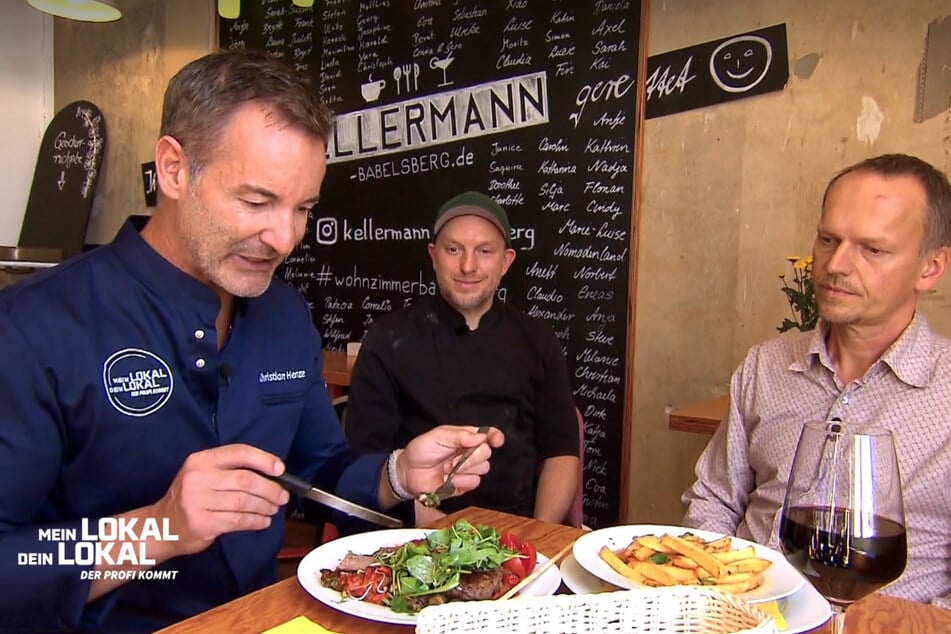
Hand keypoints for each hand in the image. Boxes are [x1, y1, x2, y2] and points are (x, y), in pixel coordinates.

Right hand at [149, 444, 289, 556]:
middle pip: (246, 480)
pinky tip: (263, 521)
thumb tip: (270, 473)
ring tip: (273, 508)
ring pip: (244, 502)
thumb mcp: (202, 474)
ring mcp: (198, 501)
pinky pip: (238, 520)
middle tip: (282, 496)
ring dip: (264, 506)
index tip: (280, 469)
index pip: (239, 452)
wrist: (162, 525)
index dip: (264, 460)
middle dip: (270, 489)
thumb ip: (229, 470)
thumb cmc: (190, 497)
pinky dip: (256, 521)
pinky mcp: (202, 523)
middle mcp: (198, 478)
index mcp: (201, 460)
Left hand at [398, 425, 503, 497]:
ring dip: (464, 469)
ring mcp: (468, 469)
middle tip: (453, 458)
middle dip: (471, 456)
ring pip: (483, 469)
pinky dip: (461, 481)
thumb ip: (460, 435)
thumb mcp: (438, 436)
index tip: (496, 441)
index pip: (488, 435)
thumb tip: (481, 436)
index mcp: (466, 437)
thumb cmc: (421, 450)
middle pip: (487, 453)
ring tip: (447, 468)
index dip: (495, 437)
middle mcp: (470, 452)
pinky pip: (474, 483)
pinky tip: (448, 480)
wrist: (408, 472)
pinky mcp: (464, 485)